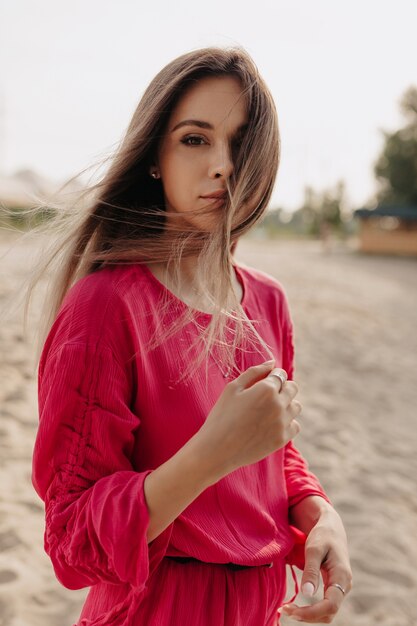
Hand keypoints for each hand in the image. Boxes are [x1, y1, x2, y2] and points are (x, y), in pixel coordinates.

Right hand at [197, 360, 301, 477]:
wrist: (217, 450)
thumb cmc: (221, 416)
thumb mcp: (233, 388)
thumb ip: (254, 372)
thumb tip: (272, 363)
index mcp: (266, 389)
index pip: (281, 374)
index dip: (272, 376)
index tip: (263, 382)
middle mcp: (278, 404)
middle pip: (293, 388)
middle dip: (282, 387)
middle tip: (265, 396)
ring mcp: (282, 423)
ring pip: (296, 406)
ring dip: (286, 404)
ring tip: (268, 411)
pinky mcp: (282, 439)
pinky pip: (295, 425)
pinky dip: (287, 423)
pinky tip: (271, 424)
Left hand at [281, 508, 351, 622]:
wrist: (330, 527)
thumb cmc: (322, 535)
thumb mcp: (313, 549)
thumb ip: (311, 571)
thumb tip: (307, 594)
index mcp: (342, 576)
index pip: (331, 605)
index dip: (312, 613)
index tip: (291, 611)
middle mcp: (344, 586)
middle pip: (329, 613)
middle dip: (307, 616)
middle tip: (284, 610)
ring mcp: (340, 588)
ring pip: (327, 613)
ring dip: (308, 615)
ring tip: (287, 609)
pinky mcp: (333, 587)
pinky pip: (324, 606)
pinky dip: (310, 610)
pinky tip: (296, 606)